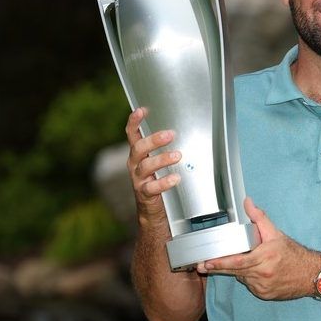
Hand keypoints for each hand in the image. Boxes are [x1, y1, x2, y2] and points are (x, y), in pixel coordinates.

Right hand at [125, 107, 180, 226]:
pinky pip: (152, 187)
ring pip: (146, 166)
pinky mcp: (144, 194)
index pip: (132, 134)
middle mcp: (135, 164)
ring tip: (177, 155)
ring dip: (162, 159)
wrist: (153, 210)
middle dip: (154, 140)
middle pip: (139, 148)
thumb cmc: (158, 181)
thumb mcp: (159, 162)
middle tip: (170, 134)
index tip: (142, 110)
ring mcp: (138, 179)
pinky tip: (175, 179)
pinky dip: (164, 182)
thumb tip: (187, 130)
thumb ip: (166, 149)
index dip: (134, 122)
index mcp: (138, 154)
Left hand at [198, 198, 320, 300]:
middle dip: (218, 268)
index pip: (236, 262)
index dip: (219, 263)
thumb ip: (259, 218)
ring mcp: (263, 287)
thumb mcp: (276, 234)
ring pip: (242, 278)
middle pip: (235, 272)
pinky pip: (250, 286)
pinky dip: (249, 278)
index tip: (206, 262)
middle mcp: (262, 274)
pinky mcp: (265, 295)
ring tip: (246, 262)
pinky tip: (256, 272)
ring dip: (238, 271)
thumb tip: (247, 203)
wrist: (312, 274)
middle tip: (202, 266)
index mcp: (264, 257)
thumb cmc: (294, 254)